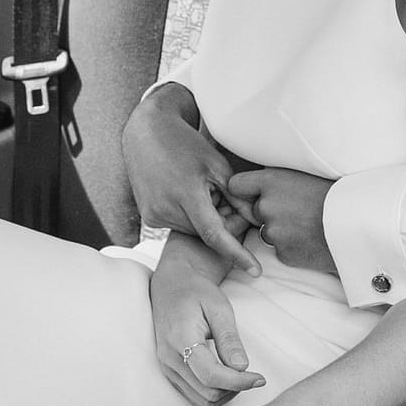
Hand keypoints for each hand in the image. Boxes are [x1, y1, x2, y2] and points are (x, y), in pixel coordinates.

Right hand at [123, 85, 259, 274]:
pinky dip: (189, 216)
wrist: (147, 134)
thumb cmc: (186, 145)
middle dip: (220, 222)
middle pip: (205, 233)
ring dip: (203, 219)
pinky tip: (186, 194)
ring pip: (192, 231)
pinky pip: (178, 225)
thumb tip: (258, 220)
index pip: (215, 235)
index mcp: (186, 194)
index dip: (237, 254)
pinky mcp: (148, 217)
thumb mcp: (217, 165)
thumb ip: (237, 196)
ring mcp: (154, 215)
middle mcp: (166, 209)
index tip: (255, 271)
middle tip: (222, 196)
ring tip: (200, 190)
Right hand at [149, 247, 265, 405]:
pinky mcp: (169, 371)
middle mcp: (170, 358)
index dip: (240, 382)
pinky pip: (193, 396)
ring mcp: (167, 367)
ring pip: (201, 400)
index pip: (212, 376)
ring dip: (225, 394)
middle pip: (208, 393)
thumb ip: (229, 338)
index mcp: (181, 339)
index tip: (260, 379)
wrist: (170, 284)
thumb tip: (242, 367)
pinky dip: (213, 393)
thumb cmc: (196, 291)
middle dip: (235, 389)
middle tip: (251, 374)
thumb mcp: (219, 307)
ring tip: (238, 375)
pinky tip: (225, 377)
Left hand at [224, 168, 335, 274]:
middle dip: (271, 212)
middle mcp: (267, 206)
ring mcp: (274, 233)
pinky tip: (313, 240)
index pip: (237, 185)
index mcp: (271, 182)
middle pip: (256, 210)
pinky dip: (294, 247)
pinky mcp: (283, 254)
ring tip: (311, 224)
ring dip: (283, 230)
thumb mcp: (307, 173)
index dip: (246, 190)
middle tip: (299, 209)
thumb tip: (265, 180)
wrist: (361, 222)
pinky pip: (282, 250)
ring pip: (269, 232)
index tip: (254, 192)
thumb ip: (281, 179)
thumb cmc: (340, 193)